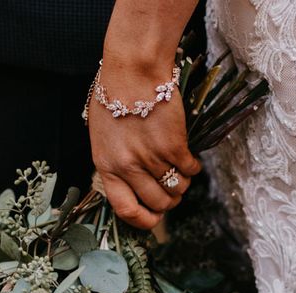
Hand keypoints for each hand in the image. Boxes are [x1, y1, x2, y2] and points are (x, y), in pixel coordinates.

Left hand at [88, 60, 201, 229]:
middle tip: (172, 190)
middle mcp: (127, 166)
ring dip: (182, 183)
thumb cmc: (114, 96)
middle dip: (169, 201)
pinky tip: (190, 158)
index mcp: (106, 166)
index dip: (143, 220)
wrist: (133, 69)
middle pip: (157, 203)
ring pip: (175, 188)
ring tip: (180, 171)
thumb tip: (132, 186)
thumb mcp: (103, 136)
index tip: (153, 218)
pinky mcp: (173, 146)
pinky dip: (193, 168)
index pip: (125, 210)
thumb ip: (115, 163)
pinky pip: (189, 170)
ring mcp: (151, 157)